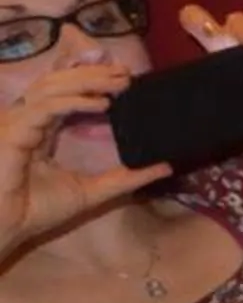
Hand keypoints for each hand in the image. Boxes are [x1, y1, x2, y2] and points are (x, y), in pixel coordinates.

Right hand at [0, 67, 170, 261]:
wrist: (7, 229)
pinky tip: (100, 103)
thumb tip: (166, 166)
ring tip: (119, 83)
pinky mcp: (11, 133)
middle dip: (92, 74)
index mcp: (41, 129)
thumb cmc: (37, 211)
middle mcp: (27, 121)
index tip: (124, 76)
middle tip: (126, 73)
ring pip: (50, 88)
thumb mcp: (93, 192)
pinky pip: (44, 108)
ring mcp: (16, 124)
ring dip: (87, 81)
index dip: (91, 80)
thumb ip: (126, 178)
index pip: (64, 93)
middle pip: (57, 83)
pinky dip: (72, 101)